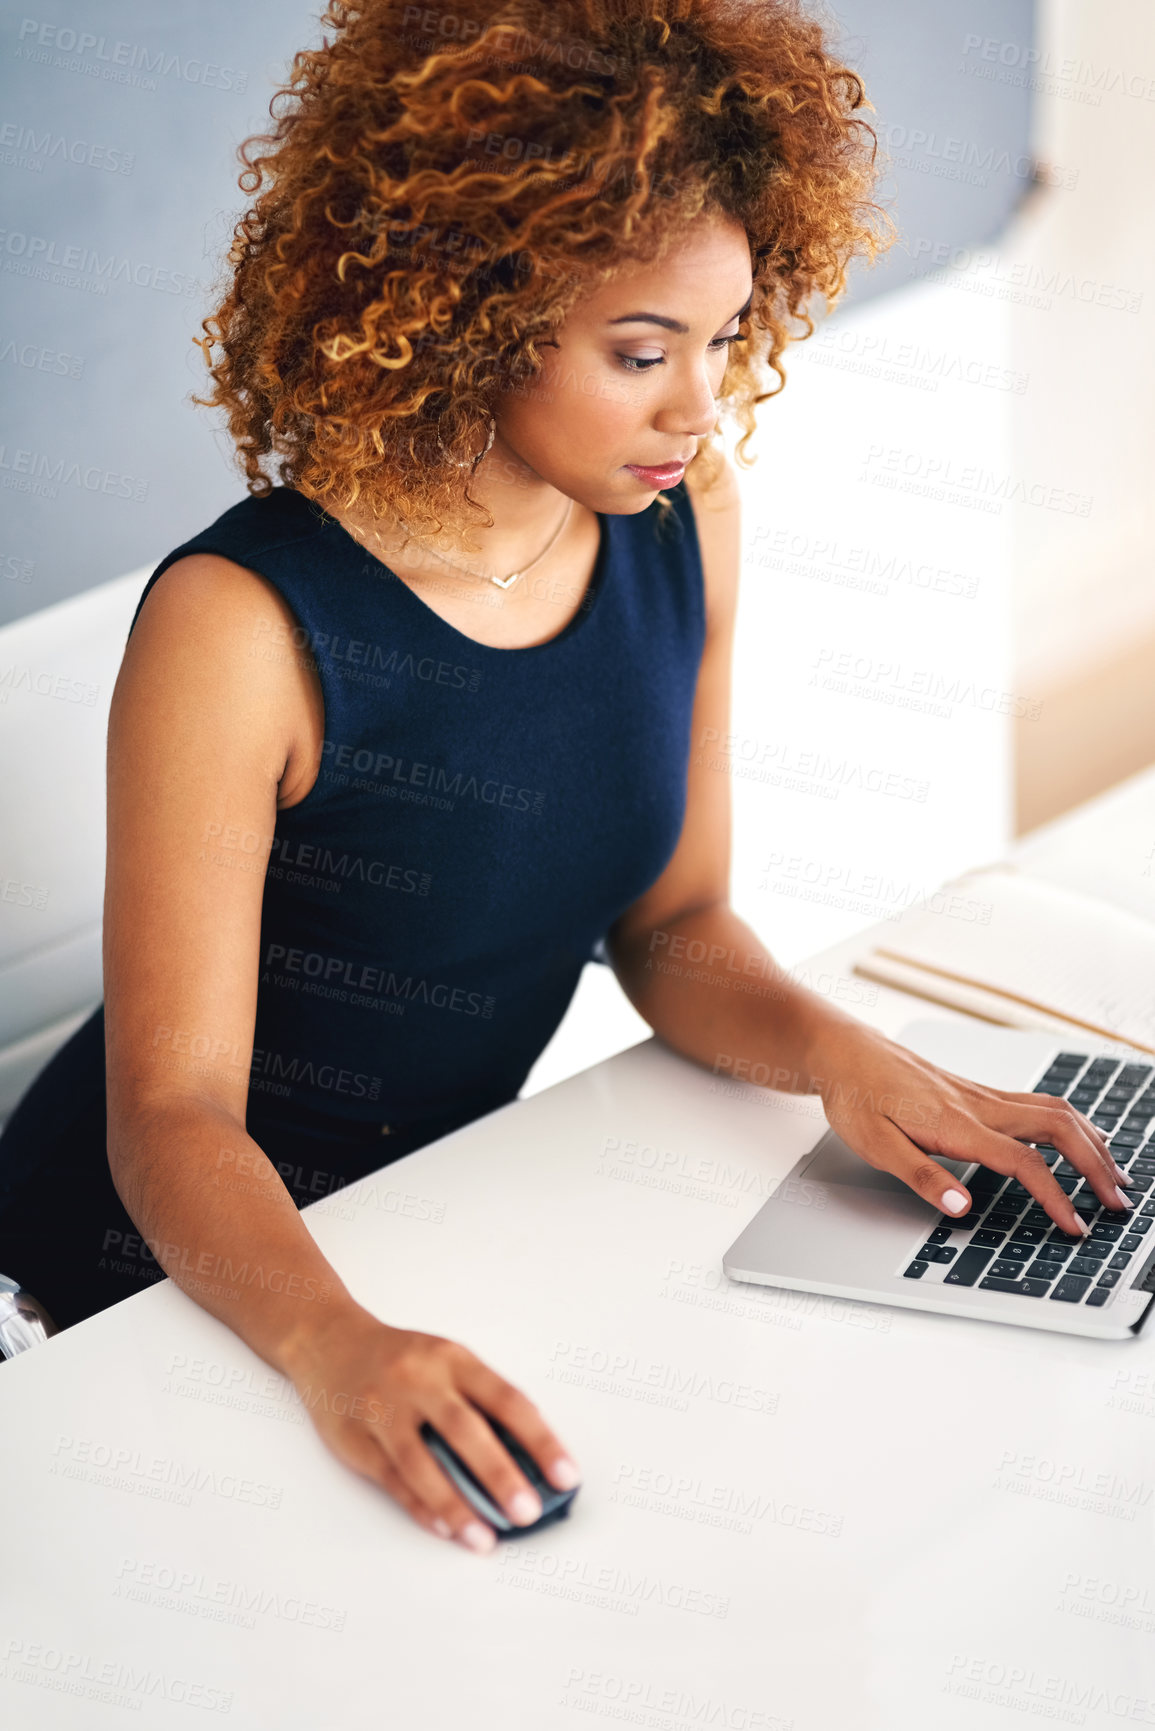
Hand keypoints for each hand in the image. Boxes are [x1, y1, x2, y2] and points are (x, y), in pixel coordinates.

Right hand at [279, 1303, 580, 1553]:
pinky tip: (445, 1528)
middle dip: (500, 1474)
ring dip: (457, 1504)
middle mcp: (418, 1380)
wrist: (328, 1341)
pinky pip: (392, 1479)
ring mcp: (384, 1409)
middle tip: (528, 1511)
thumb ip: (482, 1402)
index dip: (540, 1440)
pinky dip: (421, 1506)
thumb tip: (527, 1463)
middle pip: (464, 1430)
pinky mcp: (356, 1439)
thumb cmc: (402, 1358)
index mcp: (452, 1359)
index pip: (507, 1399)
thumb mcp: (446, 1360)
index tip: (567, 1475)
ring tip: (485, 1538)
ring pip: (422, 1462)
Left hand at [803, 1019, 1133, 1236]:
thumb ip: (919, 1176)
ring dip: (1090, 1141)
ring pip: (1054, 1110)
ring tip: (1114, 1173)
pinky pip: (1038, 1104)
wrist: (844, 1052)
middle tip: (1118, 1201)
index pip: (1023, 1163)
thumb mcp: (874, 1145)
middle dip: (1095, 1164)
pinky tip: (1079, 1138)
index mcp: (956, 1124)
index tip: (1075, 1225)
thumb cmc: (856, 1097)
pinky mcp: (978, 1092)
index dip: (1055, 1196)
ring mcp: (982, 1095)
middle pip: (1058, 1128)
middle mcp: (978, 1105)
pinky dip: (1071, 1124)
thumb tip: (959, 1206)